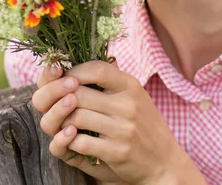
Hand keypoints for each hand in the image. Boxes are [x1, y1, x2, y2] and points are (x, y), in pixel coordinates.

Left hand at [32, 61, 205, 184]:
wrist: (164, 162)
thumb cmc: (145, 125)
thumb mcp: (136, 96)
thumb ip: (113, 79)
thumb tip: (83, 59)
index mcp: (131, 86)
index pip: (97, 68)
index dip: (74, 72)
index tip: (65, 79)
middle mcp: (128, 105)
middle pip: (78, 94)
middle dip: (59, 99)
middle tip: (57, 105)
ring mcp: (123, 129)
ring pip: (75, 118)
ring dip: (62, 121)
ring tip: (63, 123)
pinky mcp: (116, 152)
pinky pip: (80, 142)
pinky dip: (69, 141)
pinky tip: (72, 139)